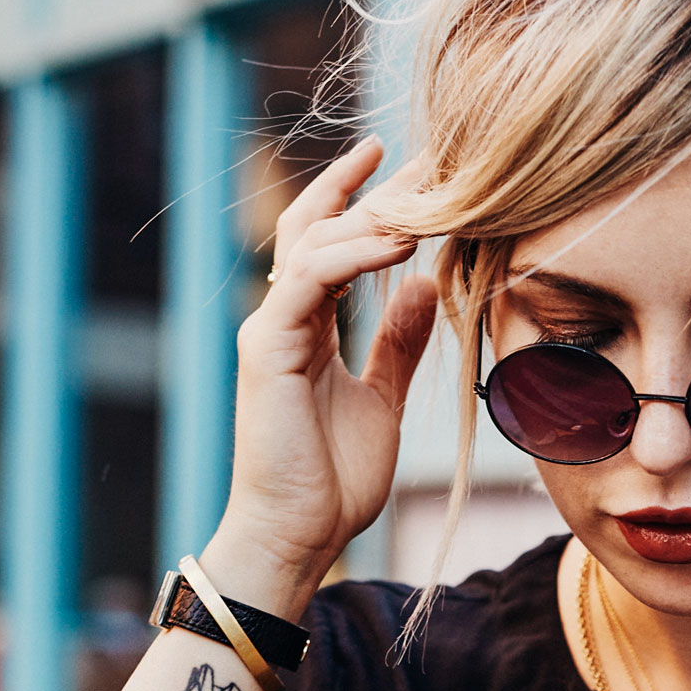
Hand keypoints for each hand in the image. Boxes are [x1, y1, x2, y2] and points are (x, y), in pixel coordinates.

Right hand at [200, 139, 438, 616]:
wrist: (295, 535)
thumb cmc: (331, 482)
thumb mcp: (380, 400)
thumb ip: (396, 343)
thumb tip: (423, 285)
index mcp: (308, 326)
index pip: (330, 241)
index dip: (364, 200)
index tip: (409, 165)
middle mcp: (284, 317)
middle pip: (317, 225)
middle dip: (368, 188)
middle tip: (422, 155)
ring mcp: (271, 329)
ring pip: (313, 243)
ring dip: (368, 217)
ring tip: (422, 202)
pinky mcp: (266, 348)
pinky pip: (307, 280)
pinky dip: (351, 256)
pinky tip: (395, 245)